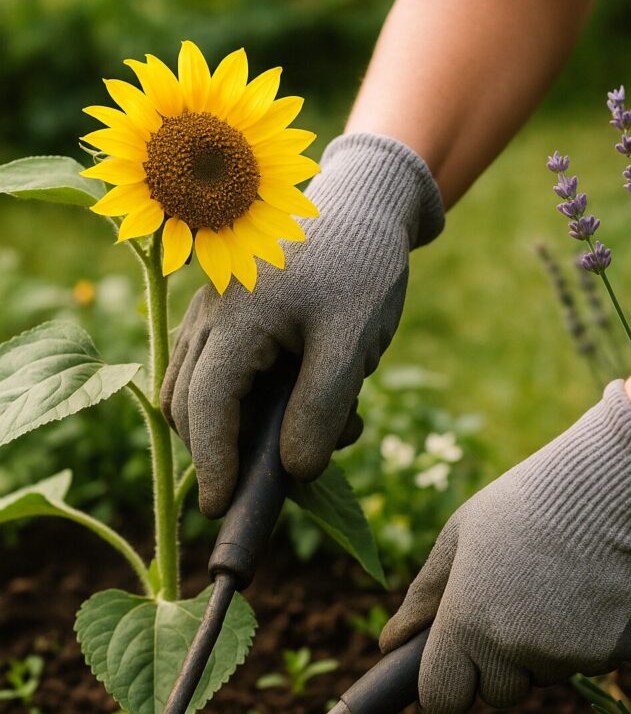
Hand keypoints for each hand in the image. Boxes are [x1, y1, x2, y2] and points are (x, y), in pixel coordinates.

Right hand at [161, 132, 442, 516]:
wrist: (362, 203)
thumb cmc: (360, 265)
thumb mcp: (352, 341)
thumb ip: (321, 408)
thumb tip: (295, 472)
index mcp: (236, 318)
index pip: (205, 407)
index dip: (212, 464)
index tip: (220, 510)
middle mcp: (209, 315)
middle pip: (186, 404)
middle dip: (220, 451)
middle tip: (278, 477)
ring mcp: (212, 312)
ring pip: (194, 390)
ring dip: (234, 427)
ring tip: (314, 432)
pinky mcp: (226, 314)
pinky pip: (214, 371)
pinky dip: (242, 401)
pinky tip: (303, 400)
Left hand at [380, 381, 630, 713]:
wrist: (610, 486)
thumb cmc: (523, 505)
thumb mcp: (458, 538)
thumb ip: (422, 597)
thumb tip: (389, 643)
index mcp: (466, 623)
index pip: (442, 702)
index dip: (445, 692)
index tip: (454, 675)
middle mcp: (513, 649)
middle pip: (498, 694)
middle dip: (501, 665)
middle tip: (515, 603)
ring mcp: (567, 656)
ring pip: (546, 676)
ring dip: (547, 648)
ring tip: (557, 584)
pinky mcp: (615, 654)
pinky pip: (591, 663)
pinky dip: (591, 638)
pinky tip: (592, 588)